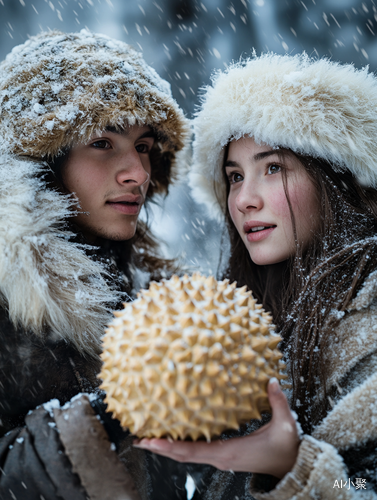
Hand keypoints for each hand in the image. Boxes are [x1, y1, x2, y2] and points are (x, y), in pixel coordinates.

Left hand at [133, 379, 300, 478]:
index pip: (193, 451)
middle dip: (160, 447)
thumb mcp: (285, 425)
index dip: (170, 445)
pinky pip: (195, 451)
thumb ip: (278, 402)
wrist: (291, 468)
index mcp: (229, 452)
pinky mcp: (223, 455)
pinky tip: (172, 436)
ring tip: (148, 437)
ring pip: (186, 455)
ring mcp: (220, 458)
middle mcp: (220, 457)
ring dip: (166, 446)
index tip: (151, 440)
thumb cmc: (286, 449)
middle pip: (182, 455)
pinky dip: (179, 445)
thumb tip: (271, 381)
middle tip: (139, 438)